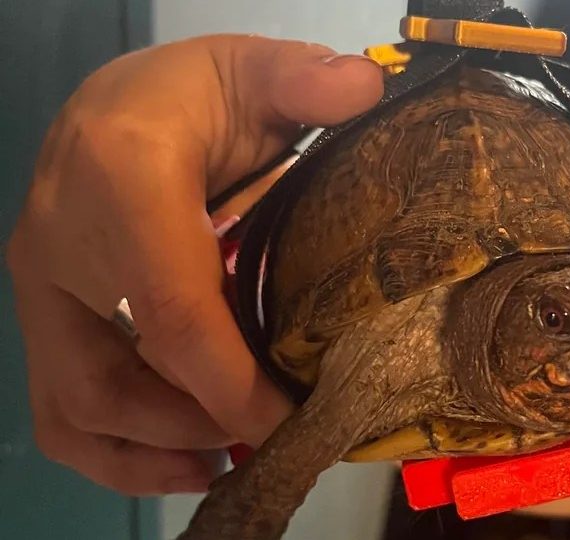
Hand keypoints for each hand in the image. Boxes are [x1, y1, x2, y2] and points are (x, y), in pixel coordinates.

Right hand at [6, 35, 382, 494]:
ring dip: (157, 454)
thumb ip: (303, 78)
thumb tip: (362, 87)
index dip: (233, 385)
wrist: (113, 104)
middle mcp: (59, 245)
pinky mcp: (43, 320)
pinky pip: (58, 411)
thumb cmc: (189, 94)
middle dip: (200, 425)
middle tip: (277, 434)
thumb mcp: (250, 70)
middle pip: (115, 380)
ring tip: (235, 458)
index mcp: (120, 181)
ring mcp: (40, 291)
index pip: (171, 309)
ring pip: (75, 409)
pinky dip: (118, 455)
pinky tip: (188, 461)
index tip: (298, 421)